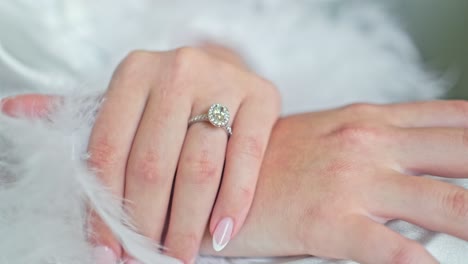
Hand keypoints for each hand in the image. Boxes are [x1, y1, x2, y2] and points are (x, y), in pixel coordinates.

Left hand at [1, 45, 280, 262]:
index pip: (108, 150)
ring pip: (198, 168)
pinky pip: (244, 160)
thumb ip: (79, 113)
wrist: (228, 75)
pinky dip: (232, 203)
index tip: (108, 249)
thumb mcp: (128, 101)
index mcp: (134, 72)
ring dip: (186, 224)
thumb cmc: (171, 100)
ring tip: (179, 256)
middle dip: (147, 224)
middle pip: (152, 164)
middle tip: (146, 258)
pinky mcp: (261, 97)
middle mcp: (178, 69)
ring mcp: (224, 80)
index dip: (104, 208)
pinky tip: (221, 235)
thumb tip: (11, 110)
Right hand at [198, 101, 467, 262]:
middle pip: (466, 156)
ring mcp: (352, 181)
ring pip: (448, 206)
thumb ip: (384, 143)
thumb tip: (433, 163)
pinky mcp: (329, 222)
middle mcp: (370, 143)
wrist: (214, 173)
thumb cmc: (274, 158)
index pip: (458, 121)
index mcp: (371, 119)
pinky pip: (393, 250)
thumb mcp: (332, 135)